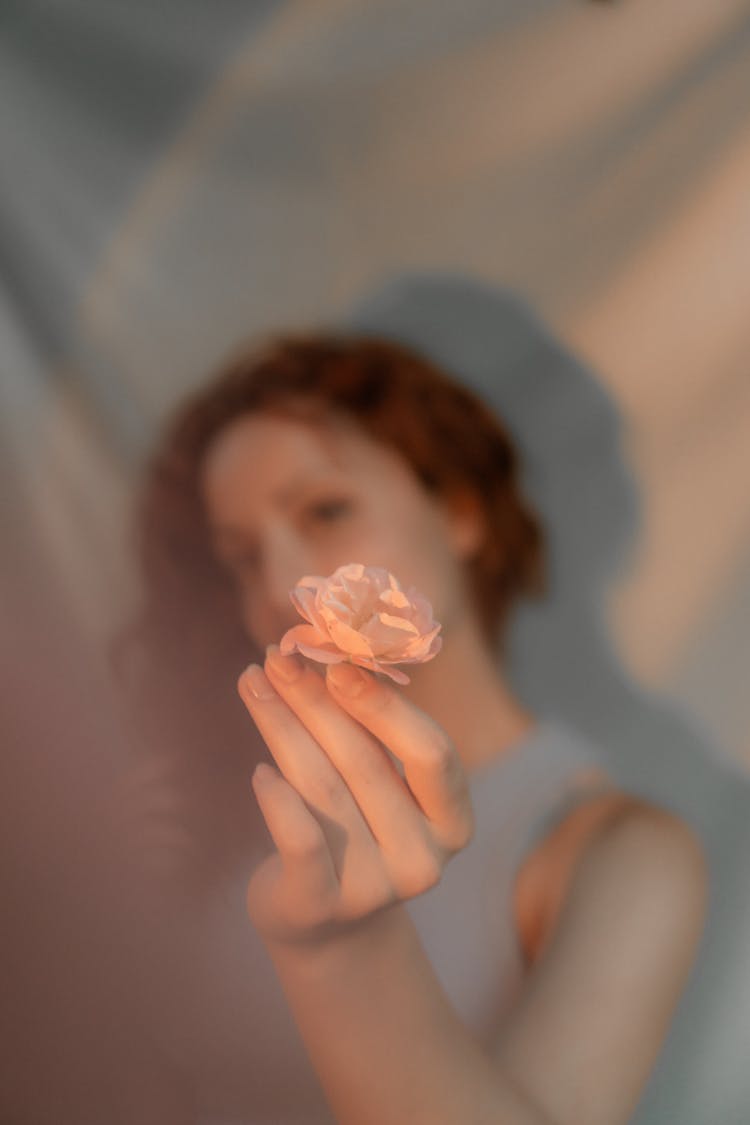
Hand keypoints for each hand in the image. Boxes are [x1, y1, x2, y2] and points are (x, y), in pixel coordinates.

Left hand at [238, 645, 473, 947]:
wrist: (324, 923)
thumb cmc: (355, 827)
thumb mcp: (376, 782)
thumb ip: (367, 730)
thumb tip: (326, 649)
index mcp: (453, 820)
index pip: (431, 752)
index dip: (386, 704)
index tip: (339, 662)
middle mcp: (424, 858)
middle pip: (366, 762)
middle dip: (316, 700)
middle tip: (279, 656)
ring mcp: (376, 888)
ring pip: (324, 788)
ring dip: (283, 726)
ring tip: (254, 682)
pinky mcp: (322, 906)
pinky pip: (301, 843)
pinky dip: (277, 801)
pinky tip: (258, 770)